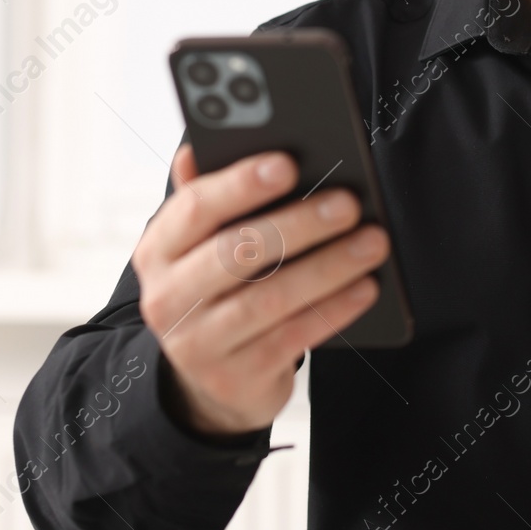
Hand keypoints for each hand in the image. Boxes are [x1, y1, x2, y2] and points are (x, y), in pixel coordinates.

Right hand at [133, 143, 389, 436]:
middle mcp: (167, 298)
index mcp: (158, 251)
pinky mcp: (235, 379)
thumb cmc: (216, 291)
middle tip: (349, 203)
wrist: (209, 383)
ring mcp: (198, 344)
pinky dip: (334, 309)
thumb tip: (195, 146)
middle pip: (236, 253)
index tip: (288, 163)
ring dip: (328, 267)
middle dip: (298, 224)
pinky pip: (292, 338)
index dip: (240, 184)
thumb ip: (203, 197)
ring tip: (372, 242)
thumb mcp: (199, 247)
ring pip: (269, 298)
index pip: (194, 209)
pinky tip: (366, 287)